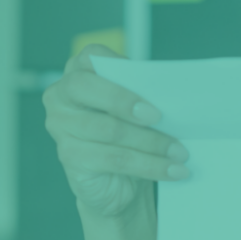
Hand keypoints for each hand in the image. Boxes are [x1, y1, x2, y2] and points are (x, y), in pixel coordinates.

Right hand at [42, 44, 190, 217]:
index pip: (90, 56)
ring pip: (109, 129)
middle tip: (158, 116)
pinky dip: (149, 165)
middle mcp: (61, 97)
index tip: (147, 81)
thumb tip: (169, 95)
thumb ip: (141, 95)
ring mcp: (60, 128)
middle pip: (86, 88)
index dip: (116, 64)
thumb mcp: (133, 109)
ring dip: (151, 142)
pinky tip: (171, 170)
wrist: (117, 183)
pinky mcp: (70, 157)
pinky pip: (115, 159)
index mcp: (77, 74)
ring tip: (179, 152)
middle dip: (124, 101)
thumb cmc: (127, 136)